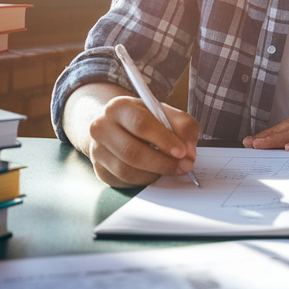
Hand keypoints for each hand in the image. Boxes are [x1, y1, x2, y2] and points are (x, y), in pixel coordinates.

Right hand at [65, 84, 199, 186]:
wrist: (114, 126)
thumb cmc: (142, 119)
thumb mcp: (163, 113)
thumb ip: (183, 126)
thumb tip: (189, 151)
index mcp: (119, 107)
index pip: (141, 125)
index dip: (164, 140)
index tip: (183, 152)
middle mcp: (102, 127)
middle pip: (132, 151)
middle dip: (163, 162)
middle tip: (184, 165)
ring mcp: (98, 150)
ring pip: (128, 170)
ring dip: (156, 173)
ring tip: (172, 168)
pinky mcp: (101, 170)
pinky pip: (125, 181)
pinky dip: (145, 179)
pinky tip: (155, 171)